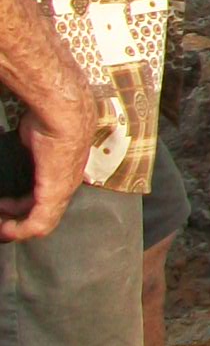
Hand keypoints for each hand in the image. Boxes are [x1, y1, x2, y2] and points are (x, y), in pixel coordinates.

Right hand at [0, 44, 96, 243]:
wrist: (62, 115)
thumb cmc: (49, 121)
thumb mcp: (35, 143)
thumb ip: (29, 157)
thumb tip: (20, 155)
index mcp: (62, 173)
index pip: (45, 200)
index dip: (22, 207)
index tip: (3, 208)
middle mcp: (66, 185)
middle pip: (43, 214)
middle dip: (17, 219)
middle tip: (0, 217)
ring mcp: (63, 190)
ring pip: (41, 223)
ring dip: (17, 227)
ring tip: (1, 225)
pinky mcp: (55, 194)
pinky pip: (39, 223)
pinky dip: (20, 230)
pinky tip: (7, 230)